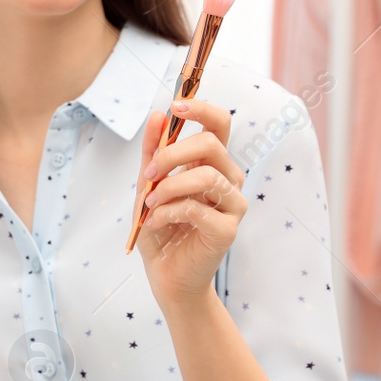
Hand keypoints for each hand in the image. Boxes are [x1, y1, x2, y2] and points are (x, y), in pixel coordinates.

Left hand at [134, 97, 246, 308]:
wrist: (166, 274)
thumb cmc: (160, 228)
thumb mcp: (147, 185)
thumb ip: (152, 152)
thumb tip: (157, 115)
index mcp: (212, 164)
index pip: (220, 125)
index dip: (202, 110)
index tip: (176, 106)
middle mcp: (228, 180)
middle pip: (212, 145)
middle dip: (172, 153)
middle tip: (149, 173)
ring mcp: (233, 205)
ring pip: (206, 176)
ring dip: (168, 187)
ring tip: (149, 204)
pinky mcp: (228, 230)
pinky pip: (197, 208)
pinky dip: (168, 212)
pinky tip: (155, 223)